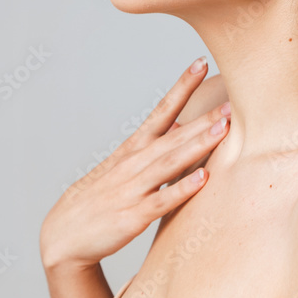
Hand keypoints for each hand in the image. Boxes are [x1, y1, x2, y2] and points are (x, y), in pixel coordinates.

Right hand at [39, 57, 231, 271]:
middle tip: (233, 100)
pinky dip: (182, 189)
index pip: (161, 110)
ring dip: (198, 144)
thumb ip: (151, 146)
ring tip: (224, 128)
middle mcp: (134, 163)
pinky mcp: (133, 215)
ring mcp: (133, 188)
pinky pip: (162, 200)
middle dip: (204, 117)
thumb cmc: (98, 199)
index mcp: (132, 148)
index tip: (200, 63)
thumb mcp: (121, 165)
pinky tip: (203, 179)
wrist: (65, 234)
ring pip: (170, 162)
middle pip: (174, 135)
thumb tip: (177, 123)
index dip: (181, 87)